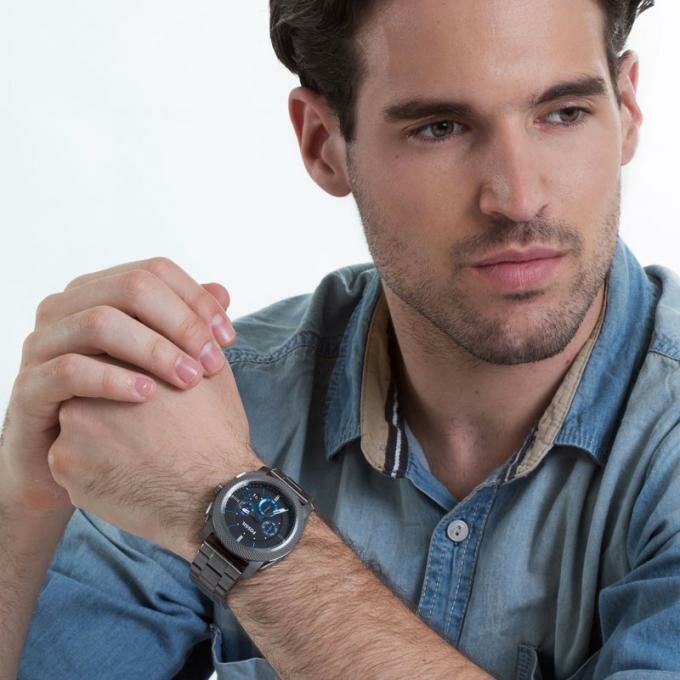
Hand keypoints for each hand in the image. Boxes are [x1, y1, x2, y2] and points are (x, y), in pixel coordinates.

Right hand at [1, 256, 235, 515]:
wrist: (80, 463)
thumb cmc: (125, 406)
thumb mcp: (161, 362)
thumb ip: (187, 326)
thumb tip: (223, 292)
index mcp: (101, 292)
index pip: (155, 272)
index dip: (197, 300)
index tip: (228, 338)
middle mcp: (68, 307)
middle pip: (132, 288)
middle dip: (182, 323)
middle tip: (213, 362)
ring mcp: (44, 343)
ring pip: (100, 323)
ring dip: (154, 349)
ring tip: (189, 378)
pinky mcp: (30, 386)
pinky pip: (70, 370)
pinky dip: (114, 379)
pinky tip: (148, 396)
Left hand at [48, 354, 261, 560]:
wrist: (214, 495)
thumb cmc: (217, 435)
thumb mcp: (213, 376)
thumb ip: (187, 344)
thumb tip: (187, 329)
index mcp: (126, 359)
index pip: (111, 355)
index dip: (131, 373)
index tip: (151, 393)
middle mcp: (90, 386)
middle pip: (89, 387)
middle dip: (110, 402)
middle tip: (144, 425)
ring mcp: (71, 427)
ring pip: (78, 424)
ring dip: (100, 434)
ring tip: (139, 450)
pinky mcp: (65, 466)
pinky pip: (73, 460)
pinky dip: (94, 466)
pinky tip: (127, 473)